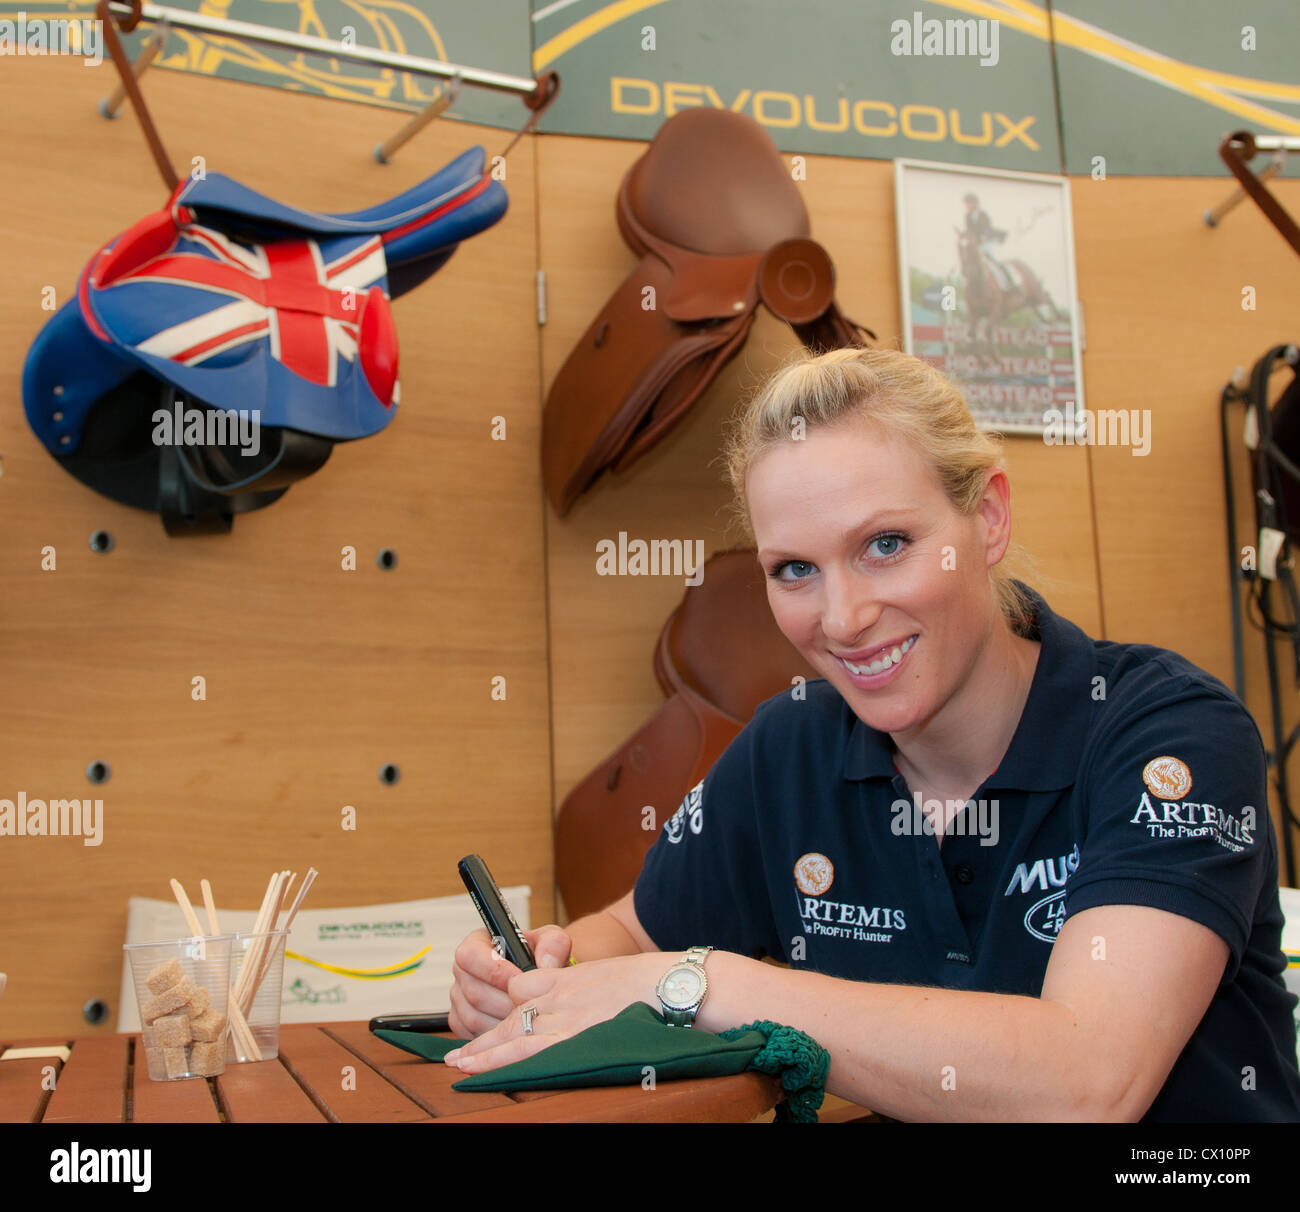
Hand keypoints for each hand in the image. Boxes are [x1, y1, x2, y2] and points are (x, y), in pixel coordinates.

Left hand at [444, 951, 665, 1073]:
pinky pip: (530, 1049)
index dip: (510, 1006)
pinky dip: (504, 1060)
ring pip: (513, 1032)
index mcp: (569, 977)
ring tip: (460, 1064)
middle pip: (512, 1013)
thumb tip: (580, 1010)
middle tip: (458, 1055)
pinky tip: (487, 1070)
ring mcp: (566, 1015)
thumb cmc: (650, 983)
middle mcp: (561, 994)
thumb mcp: (608, 976)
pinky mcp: (575, 1035)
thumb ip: (584, 991)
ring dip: (485, 1052)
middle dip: (484, 1037)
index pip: (523, 987)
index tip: (501, 1021)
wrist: (671, 985)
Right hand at [447, 924, 571, 1038]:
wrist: (542, 981)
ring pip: (473, 1017)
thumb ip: (552, 944)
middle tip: (529, 1006)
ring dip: (502, 1023)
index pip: (469, 955)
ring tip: (526, 1019)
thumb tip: (545, 963)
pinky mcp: (460, 1023)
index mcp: (477, 944)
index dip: (492, 970)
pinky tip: (516, 1032)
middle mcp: (463, 971)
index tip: (519, 980)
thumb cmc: (541, 958)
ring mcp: (458, 999)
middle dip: (504, 1003)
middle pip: (473, 991)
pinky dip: (495, 1038)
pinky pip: (472, 1035)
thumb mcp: (551, 942)